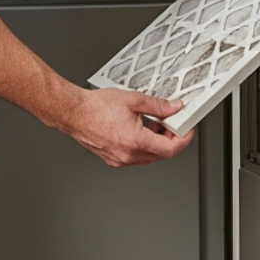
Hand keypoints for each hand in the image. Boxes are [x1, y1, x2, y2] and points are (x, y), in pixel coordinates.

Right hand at [61, 87, 196, 166]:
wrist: (72, 112)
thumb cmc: (95, 107)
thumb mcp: (133, 100)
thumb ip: (158, 106)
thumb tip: (174, 108)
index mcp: (134, 141)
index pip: (170, 149)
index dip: (183, 140)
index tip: (188, 132)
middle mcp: (126, 155)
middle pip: (161, 155)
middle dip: (171, 140)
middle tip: (173, 125)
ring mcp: (118, 159)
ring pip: (148, 157)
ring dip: (156, 143)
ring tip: (155, 125)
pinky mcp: (111, 159)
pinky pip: (135, 157)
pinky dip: (143, 146)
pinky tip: (141, 130)